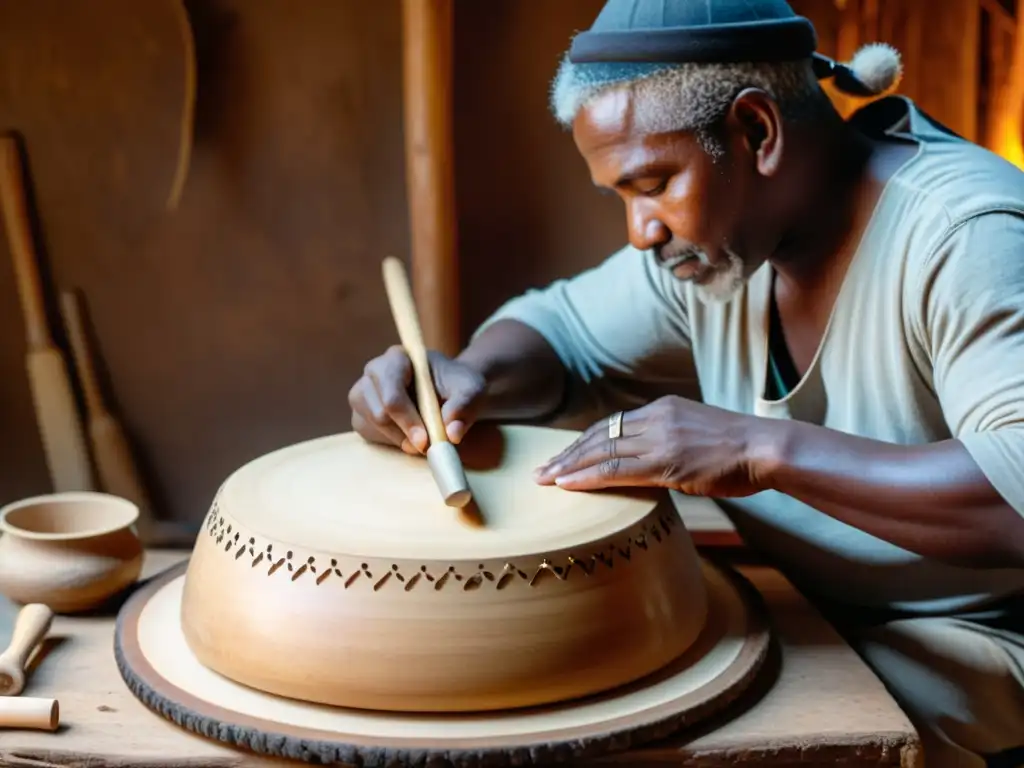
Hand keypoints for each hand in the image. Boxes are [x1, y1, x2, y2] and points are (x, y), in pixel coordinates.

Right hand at [348, 345, 486, 454]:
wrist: (447, 390)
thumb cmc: (456, 386)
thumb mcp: (470, 390)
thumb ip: (464, 406)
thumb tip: (452, 433)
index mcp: (397, 358)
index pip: (392, 394)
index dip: (407, 420)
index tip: (425, 441)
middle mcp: (374, 371)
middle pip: (379, 412)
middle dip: (404, 433)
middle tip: (426, 446)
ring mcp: (362, 392)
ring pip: (371, 426)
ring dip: (399, 439)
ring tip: (421, 439)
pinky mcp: (361, 413)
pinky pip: (369, 434)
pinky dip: (391, 441)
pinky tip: (408, 435)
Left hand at [532, 395, 773, 497]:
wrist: (766, 449)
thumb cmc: (741, 451)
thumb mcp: (699, 437)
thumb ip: (672, 444)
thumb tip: (656, 464)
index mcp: (663, 409)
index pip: (612, 425)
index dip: (584, 442)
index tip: (563, 455)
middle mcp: (655, 418)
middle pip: (599, 435)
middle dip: (567, 453)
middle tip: (541, 469)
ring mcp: (659, 438)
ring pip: (601, 450)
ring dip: (569, 466)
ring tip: (544, 478)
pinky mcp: (665, 460)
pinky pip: (616, 468)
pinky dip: (588, 476)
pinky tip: (567, 484)